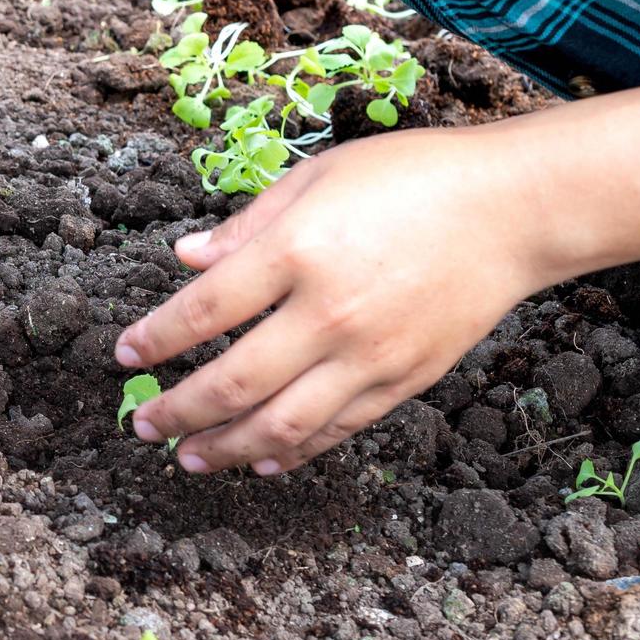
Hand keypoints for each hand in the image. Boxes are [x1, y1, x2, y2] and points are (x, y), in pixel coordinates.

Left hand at [114, 126, 562, 475]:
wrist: (514, 209)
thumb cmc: (410, 178)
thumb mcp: (316, 179)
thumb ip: (245, 226)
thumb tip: (184, 258)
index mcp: (297, 251)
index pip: (203, 311)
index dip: (155, 340)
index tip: (124, 356)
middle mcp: (328, 312)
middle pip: (232, 382)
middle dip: (177, 411)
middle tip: (143, 427)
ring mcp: (369, 354)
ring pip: (281, 423)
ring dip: (225, 449)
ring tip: (188, 460)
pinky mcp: (405, 379)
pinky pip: (337, 429)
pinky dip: (294, 452)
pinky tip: (262, 461)